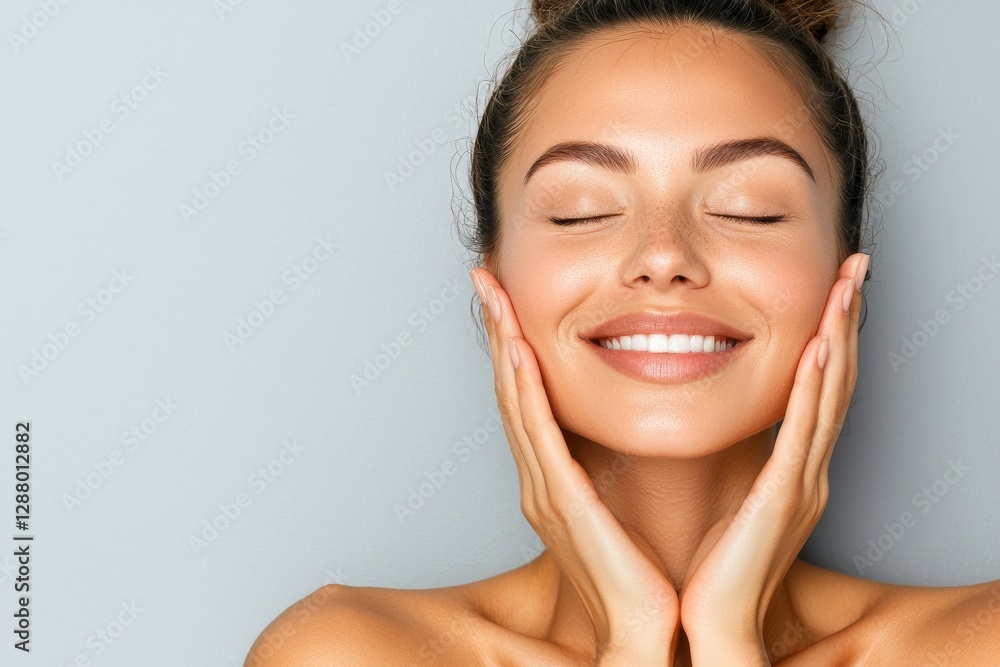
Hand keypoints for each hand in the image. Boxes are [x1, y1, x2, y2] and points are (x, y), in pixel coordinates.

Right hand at [469, 267, 679, 665]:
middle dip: (495, 330)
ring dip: (502, 344)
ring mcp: (542, 488)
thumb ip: (606, 467)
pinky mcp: (561, 500)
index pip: (525, 398)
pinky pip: (539, 434)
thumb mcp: (618, 507)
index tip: (507, 301)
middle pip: (509, 390)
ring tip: (494, 296)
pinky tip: (518, 351)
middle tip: (485, 280)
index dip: (510, 346)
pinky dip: (524, 389)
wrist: (640, 630)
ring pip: (515, 402)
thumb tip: (617, 431)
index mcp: (551, 477)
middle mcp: (536, 478)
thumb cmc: (635, 574)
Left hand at [677, 252, 868, 664]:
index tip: (833, 291)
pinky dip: (812, 388)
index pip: (819, 390)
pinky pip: (800, 433)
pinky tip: (818, 349)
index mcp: (794, 469)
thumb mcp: (736, 500)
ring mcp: (801, 483)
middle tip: (855, 268)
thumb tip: (726, 419)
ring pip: (828, 396)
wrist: (714, 624)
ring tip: (845, 288)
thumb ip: (743, 460)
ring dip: (838, 337)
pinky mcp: (782, 497)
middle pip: (836, 381)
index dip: (832, 337)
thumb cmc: (718, 566)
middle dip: (846, 321)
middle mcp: (807, 471)